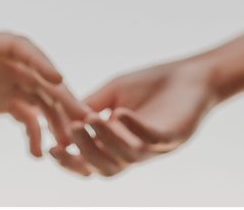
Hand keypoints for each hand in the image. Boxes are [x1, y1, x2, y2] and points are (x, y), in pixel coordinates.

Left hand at [0, 28, 88, 157]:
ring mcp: (7, 79)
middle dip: (61, 96)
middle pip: (40, 76)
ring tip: (67, 143)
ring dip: (55, 118)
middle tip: (82, 119)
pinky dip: (35, 132)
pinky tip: (38, 153)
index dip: (41, 62)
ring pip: (40, 97)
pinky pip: (26, 114)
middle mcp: (4, 60)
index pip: (22, 49)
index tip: (58, 79)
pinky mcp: (3, 98)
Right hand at [49, 57, 218, 176]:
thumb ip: (90, 105)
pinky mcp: (174, 136)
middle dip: (85, 152)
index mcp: (119, 144)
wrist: (192, 75)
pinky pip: (152, 140)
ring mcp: (156, 147)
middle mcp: (135, 151)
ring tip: (90, 120)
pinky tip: (120, 114)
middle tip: (72, 130)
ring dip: (106, 140)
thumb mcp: (114, 93)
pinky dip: (134, 130)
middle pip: (105, 168)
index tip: (51, 148)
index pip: (91, 163)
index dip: (71, 162)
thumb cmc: (153, 84)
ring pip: (126, 157)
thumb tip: (60, 118)